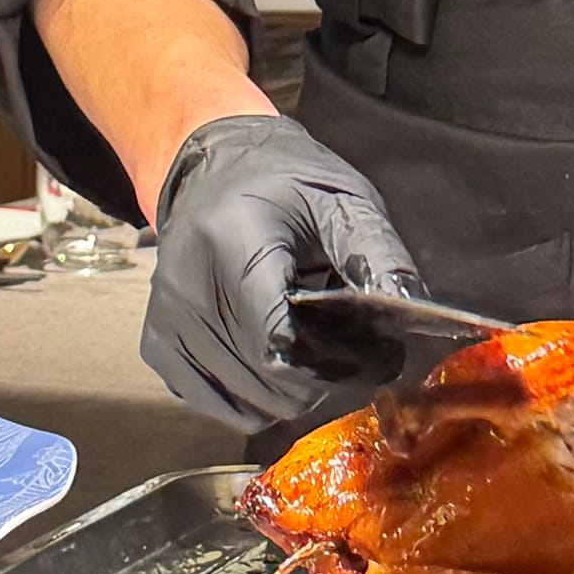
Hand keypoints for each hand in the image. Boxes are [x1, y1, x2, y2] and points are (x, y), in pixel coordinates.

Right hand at [140, 114, 421, 428]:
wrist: (211, 168)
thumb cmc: (283, 182)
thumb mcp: (343, 200)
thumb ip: (380, 256)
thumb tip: (415, 316)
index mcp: (233, 242)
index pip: (282, 343)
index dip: (340, 362)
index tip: (377, 352)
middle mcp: (188, 287)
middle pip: (269, 381)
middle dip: (326, 378)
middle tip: (352, 346)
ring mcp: (167, 321)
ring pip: (250, 403)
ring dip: (294, 389)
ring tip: (311, 342)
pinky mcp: (158, 346)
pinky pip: (219, 405)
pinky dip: (257, 397)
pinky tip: (273, 356)